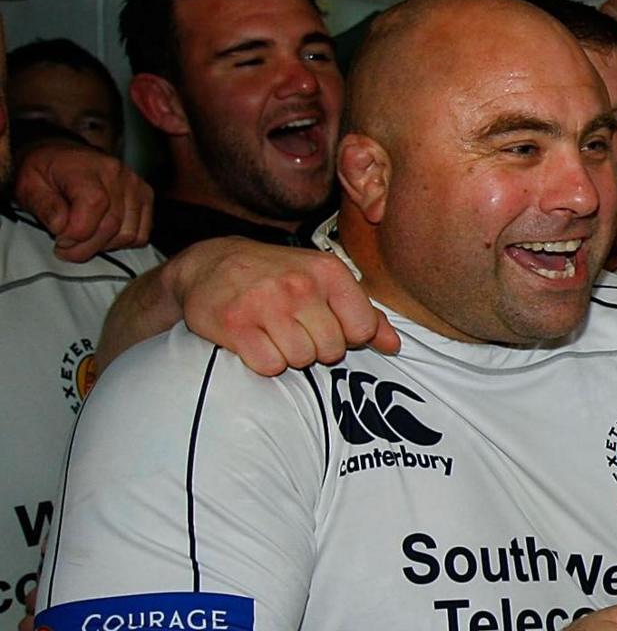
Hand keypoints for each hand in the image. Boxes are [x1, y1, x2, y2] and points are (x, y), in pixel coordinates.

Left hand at [16, 140, 152, 261]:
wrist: (61, 155)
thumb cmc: (46, 170)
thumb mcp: (29, 184)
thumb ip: (44, 205)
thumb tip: (61, 226)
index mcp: (86, 168)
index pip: (94, 206)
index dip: (76, 232)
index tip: (59, 241)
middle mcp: (117, 174)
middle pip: (112, 225)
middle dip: (85, 246)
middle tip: (66, 248)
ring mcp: (135, 186)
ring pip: (128, 235)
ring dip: (103, 246)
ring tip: (84, 239)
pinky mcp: (145, 197)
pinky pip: (141, 234)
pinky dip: (121, 243)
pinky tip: (102, 235)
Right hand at [165, 239, 399, 376]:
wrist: (208, 264)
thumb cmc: (275, 275)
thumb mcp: (323, 281)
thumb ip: (363, 313)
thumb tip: (394, 345)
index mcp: (328, 272)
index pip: (363, 328)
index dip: (347, 336)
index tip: (326, 324)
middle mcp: (299, 285)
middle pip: (332, 349)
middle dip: (315, 347)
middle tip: (293, 329)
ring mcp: (265, 303)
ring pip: (301, 359)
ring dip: (288, 354)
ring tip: (273, 332)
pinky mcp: (235, 324)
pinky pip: (269, 365)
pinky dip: (263, 361)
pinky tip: (254, 340)